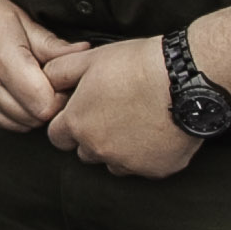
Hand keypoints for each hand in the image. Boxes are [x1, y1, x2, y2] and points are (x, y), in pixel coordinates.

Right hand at [0, 0, 90, 131]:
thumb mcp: (20, 20)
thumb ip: (53, 45)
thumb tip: (83, 54)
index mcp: (3, 60)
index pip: (44, 103)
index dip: (59, 97)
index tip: (62, 83)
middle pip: (31, 118)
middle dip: (47, 107)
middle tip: (51, 86)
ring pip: (14, 125)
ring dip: (29, 114)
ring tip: (32, 90)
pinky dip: (10, 115)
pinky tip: (13, 94)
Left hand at [41, 38, 199, 178]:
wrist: (186, 78)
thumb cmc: (137, 65)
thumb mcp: (89, 59)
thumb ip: (59, 73)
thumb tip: (45, 80)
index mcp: (77, 124)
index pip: (57, 137)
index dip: (68, 123)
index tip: (84, 111)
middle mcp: (98, 149)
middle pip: (85, 152)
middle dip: (93, 137)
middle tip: (114, 113)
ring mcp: (128, 163)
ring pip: (114, 163)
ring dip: (119, 149)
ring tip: (137, 121)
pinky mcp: (156, 170)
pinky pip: (144, 167)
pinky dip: (148, 155)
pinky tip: (158, 131)